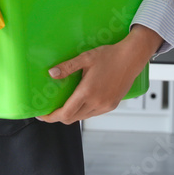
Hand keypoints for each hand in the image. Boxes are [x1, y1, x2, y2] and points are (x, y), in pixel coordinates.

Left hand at [37, 24, 160, 124]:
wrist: (132, 57)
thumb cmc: (110, 56)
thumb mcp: (85, 58)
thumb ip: (67, 67)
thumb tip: (51, 73)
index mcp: (88, 92)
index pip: (65, 113)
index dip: (51, 117)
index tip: (42, 115)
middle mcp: (97, 102)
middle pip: (72, 118)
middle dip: (58, 116)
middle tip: (49, 110)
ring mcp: (105, 106)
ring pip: (83, 117)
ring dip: (71, 114)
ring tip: (63, 105)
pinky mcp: (112, 105)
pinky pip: (93, 114)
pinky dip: (83, 112)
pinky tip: (80, 102)